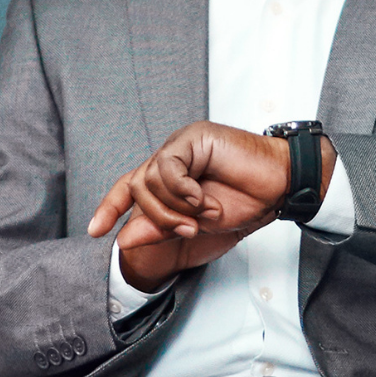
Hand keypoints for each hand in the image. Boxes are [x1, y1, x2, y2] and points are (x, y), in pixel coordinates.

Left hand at [89, 121, 311, 292]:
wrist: (279, 186)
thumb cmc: (246, 201)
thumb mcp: (196, 226)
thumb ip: (160, 229)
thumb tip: (123, 239)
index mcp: (170, 177)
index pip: (129, 188)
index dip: (110, 207)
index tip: (95, 231)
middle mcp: (172, 158)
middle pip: (138, 187)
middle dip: (159, 217)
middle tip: (188, 229)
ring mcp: (182, 145)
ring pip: (150, 178)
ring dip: (175, 206)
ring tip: (203, 214)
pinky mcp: (193, 137)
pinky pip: (168, 166)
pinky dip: (182, 189)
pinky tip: (202, 199)